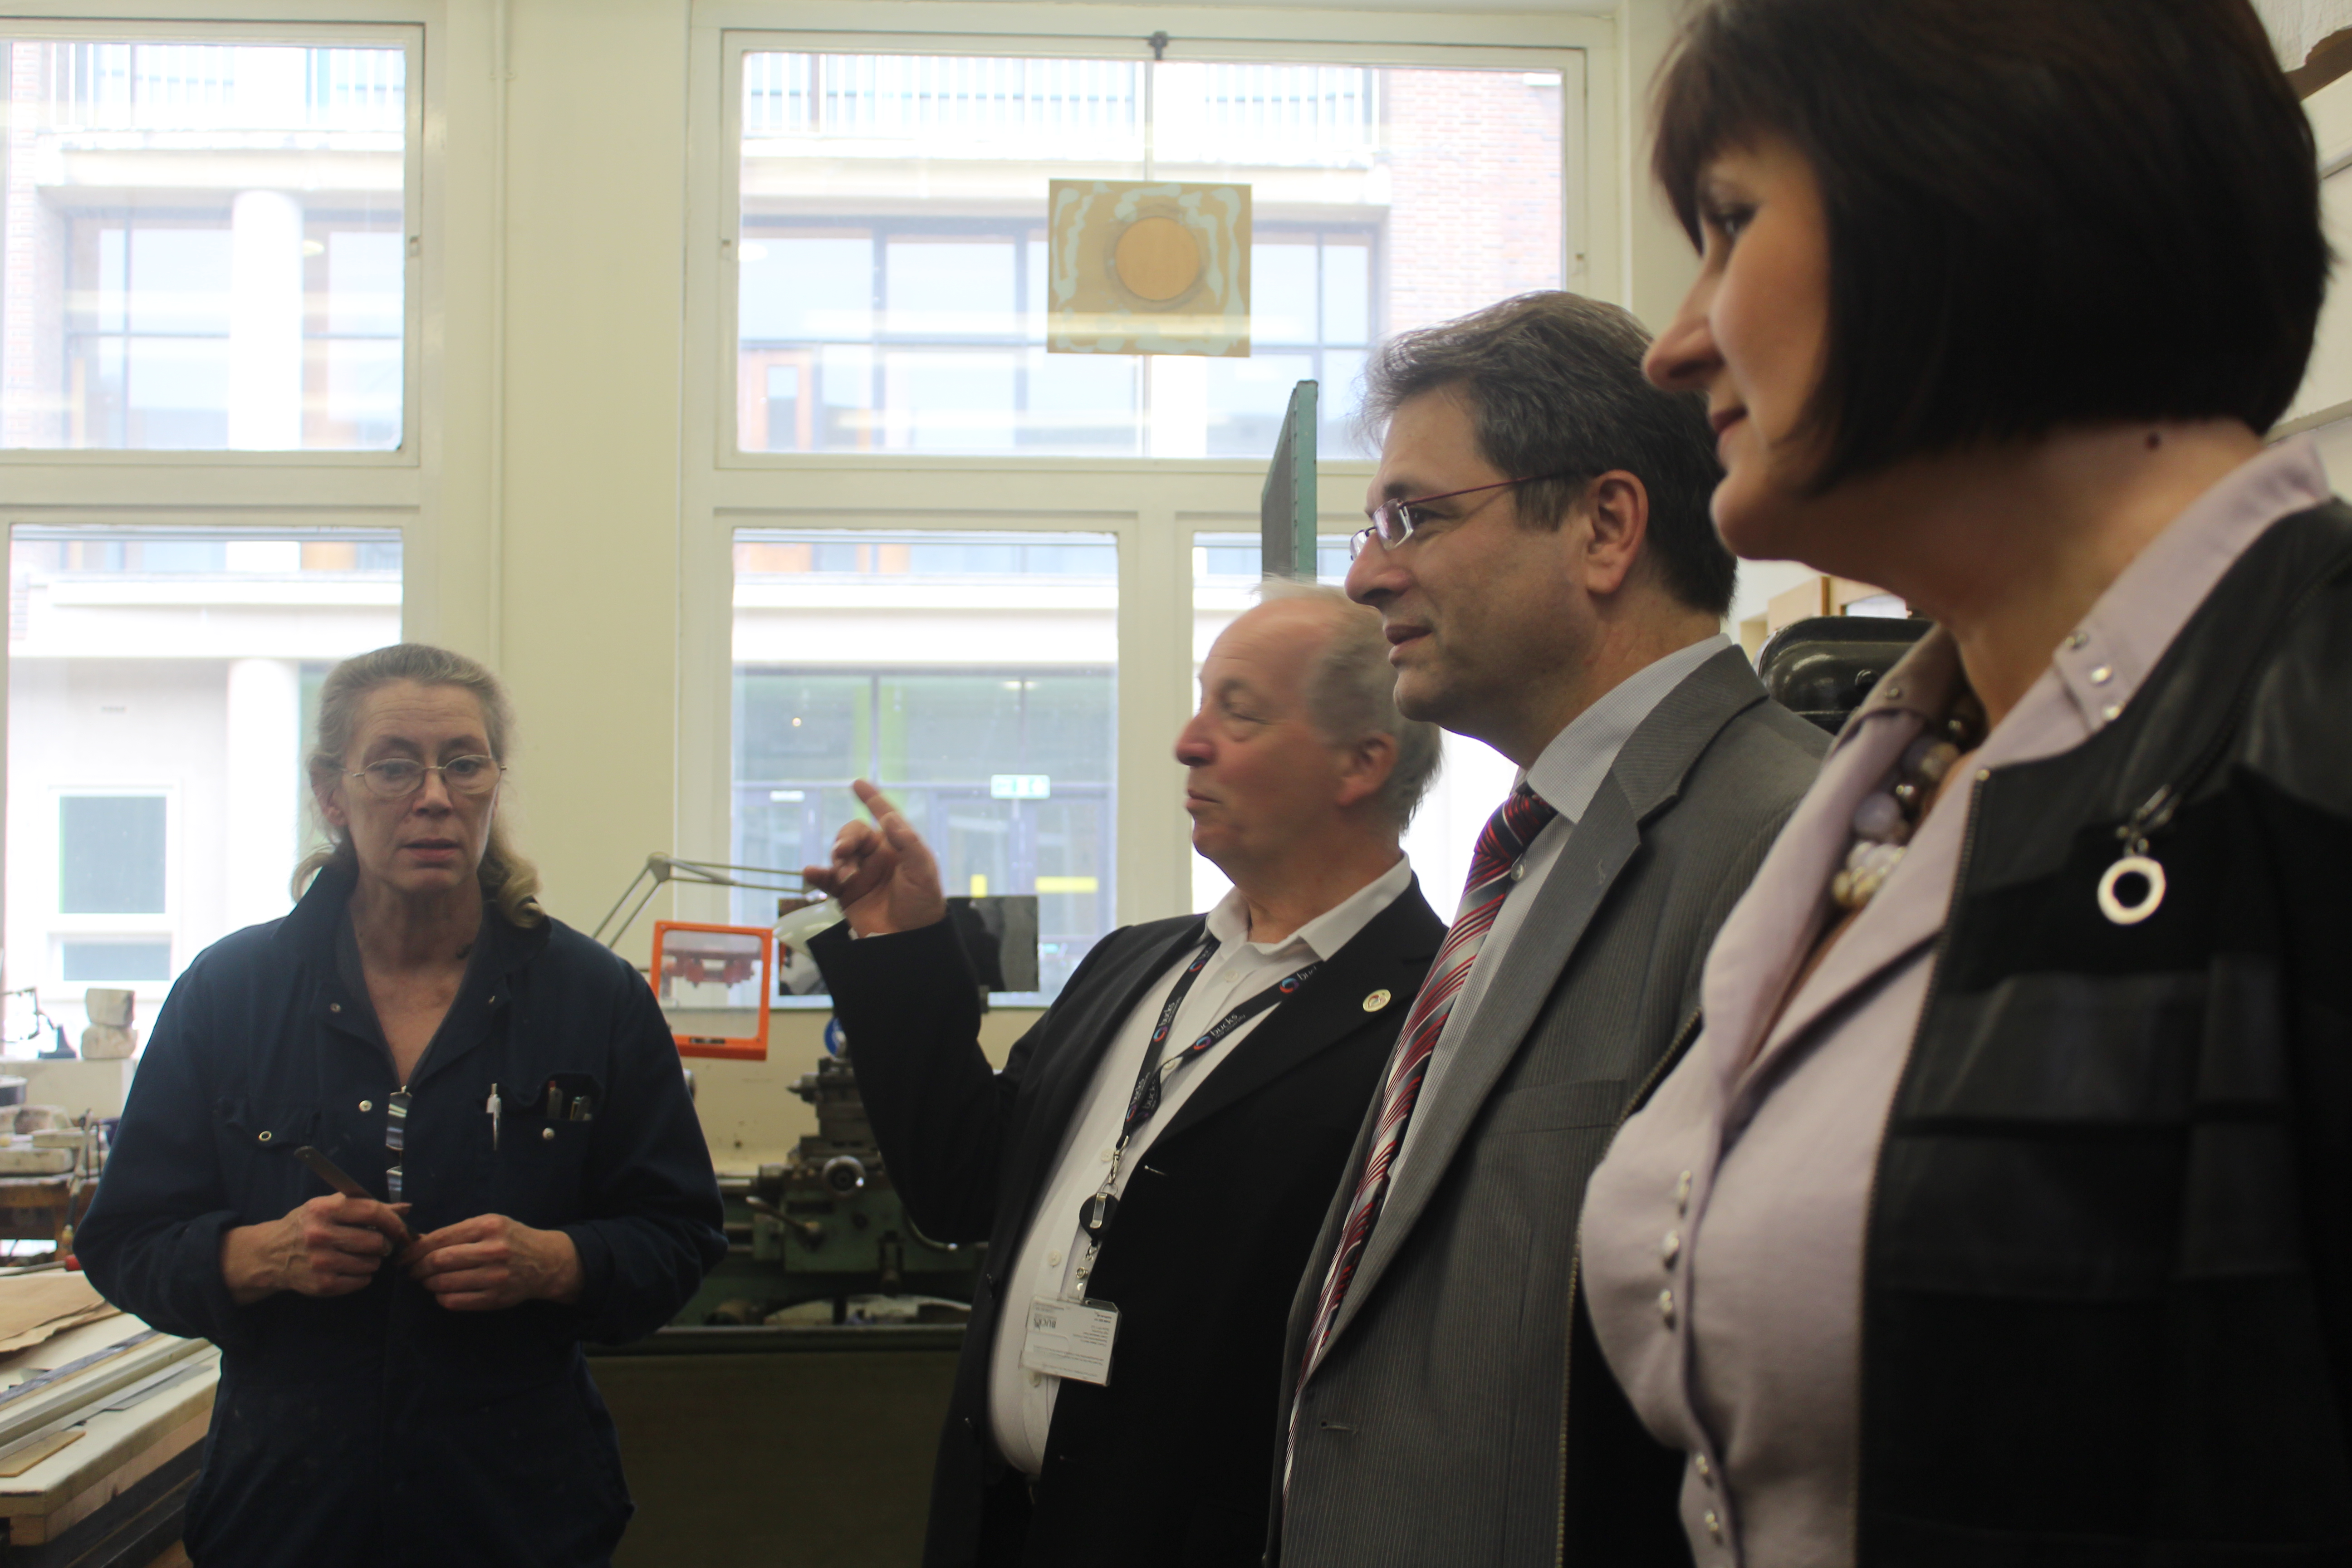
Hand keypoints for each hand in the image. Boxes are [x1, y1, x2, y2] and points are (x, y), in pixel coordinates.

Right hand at [220, 1194, 412, 1303]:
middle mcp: (321, 1235)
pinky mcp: (322, 1284)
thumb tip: (405, 1208)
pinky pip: (361, 1281)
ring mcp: (321, 1262)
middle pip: (376, 1241)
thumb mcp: (328, 1207)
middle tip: (376, 1244)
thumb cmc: (306, 1226)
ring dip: (372, 1260)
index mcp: (324, 1209)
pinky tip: (349, 1268)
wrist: (269, 1255)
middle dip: (383, 1243)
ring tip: (358, 1255)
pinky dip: (362, 1276)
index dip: (394, 1221)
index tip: (402, 1229)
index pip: (372, 1211)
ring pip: (371, 1263)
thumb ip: (365, 1206)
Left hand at [401, 1214, 582, 1310]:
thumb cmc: (512, 1239)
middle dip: (418, 1268)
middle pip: (439, 1261)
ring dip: (428, 1284)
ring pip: (444, 1283)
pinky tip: (444, 1292)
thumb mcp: (490, 1224)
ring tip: (428, 1281)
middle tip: (413, 1272)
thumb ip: (458, 1232)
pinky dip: (442, 1297)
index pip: (440, 1238)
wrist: (546, 1262)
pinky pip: (455, 1301)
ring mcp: (494, 1276)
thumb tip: (418, 1242)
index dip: (415, 1249)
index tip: (404, 1256)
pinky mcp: (495, 1298)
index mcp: (488, 1226)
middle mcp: (492, 1250)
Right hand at [801, 779, 947, 937]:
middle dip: (846, 838)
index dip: (872, 799)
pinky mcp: (846, 894)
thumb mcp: (922, 871)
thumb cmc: (923, 904)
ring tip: (843, 876)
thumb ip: (907, 843)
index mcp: (898, 847)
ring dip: (837, 859)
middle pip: (853, 834)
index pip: (884, 815)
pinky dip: (817, 874)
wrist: (910, 941)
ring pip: (839, 854)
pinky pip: (827, 878)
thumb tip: (888, 818)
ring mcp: (860, 874)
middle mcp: (877, 856)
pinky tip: (812, 873)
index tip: (857, 783)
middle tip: (843, 852)